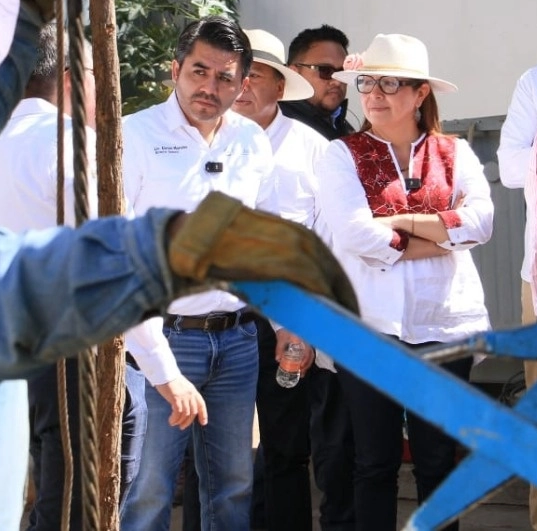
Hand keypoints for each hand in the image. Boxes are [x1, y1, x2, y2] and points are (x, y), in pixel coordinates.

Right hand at [155, 376, 207, 429]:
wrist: (164, 372)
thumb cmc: (170, 380)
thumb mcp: (182, 387)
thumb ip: (185, 395)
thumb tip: (184, 406)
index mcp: (193, 391)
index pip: (201, 404)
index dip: (203, 414)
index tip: (203, 423)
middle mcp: (190, 394)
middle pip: (193, 412)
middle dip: (188, 421)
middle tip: (182, 427)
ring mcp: (184, 396)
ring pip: (186, 414)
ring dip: (180, 421)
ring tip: (174, 423)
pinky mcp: (176, 398)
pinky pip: (178, 413)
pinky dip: (175, 419)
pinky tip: (171, 421)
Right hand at [168, 192, 359, 314]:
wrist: (186, 242)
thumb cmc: (209, 249)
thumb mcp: (243, 249)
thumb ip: (265, 262)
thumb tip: (282, 290)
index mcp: (276, 224)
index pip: (313, 245)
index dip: (329, 268)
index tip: (339, 287)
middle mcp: (283, 228)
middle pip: (322, 255)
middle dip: (339, 282)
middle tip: (350, 306)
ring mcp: (281, 240)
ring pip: (320, 265)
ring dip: (336, 290)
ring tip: (346, 311)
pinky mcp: (276, 256)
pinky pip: (308, 275)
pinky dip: (322, 290)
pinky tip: (331, 305)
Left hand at [275, 329, 314, 373]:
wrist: (285, 324)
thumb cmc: (284, 331)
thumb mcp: (281, 339)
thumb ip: (279, 349)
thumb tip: (278, 359)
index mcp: (302, 340)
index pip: (307, 351)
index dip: (305, 360)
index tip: (301, 367)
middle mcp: (307, 342)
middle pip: (311, 355)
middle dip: (307, 365)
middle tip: (302, 373)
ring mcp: (307, 343)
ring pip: (311, 355)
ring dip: (307, 364)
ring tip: (302, 372)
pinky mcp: (305, 344)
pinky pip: (309, 353)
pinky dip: (306, 361)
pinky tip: (302, 366)